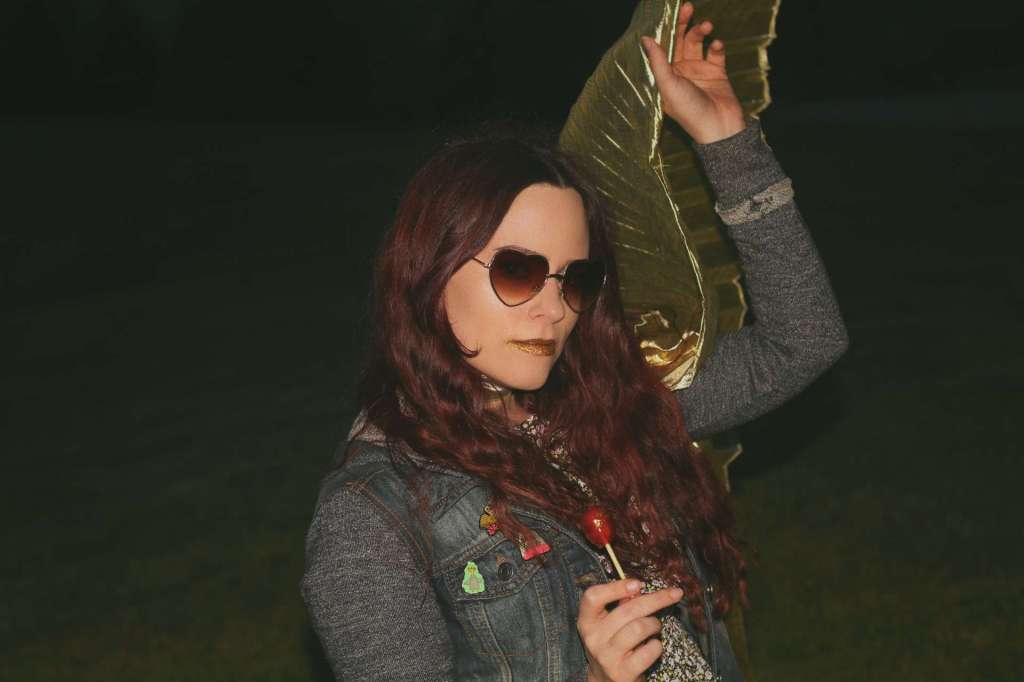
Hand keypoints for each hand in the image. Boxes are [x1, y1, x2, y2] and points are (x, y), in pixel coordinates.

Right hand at [577, 578, 682, 681]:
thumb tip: (638, 587)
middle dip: (656, 599)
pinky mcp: (622, 673)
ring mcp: (607, 656)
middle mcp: (593, 638)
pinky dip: (656, 646)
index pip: (593, 597)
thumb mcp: (608, 625)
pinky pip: (649, 651)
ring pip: (639, 628)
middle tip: (674, 594)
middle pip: (626, 610)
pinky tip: (653, 646)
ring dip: (654, 624)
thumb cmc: (611, 645)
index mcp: (586, 621)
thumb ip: (620, 605)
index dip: (615, 587)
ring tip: (655, 627)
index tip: (638, 584)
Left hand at [640, 1, 745, 143]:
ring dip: (701, 31)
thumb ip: (657, 61)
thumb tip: (645, 39)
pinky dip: (717, 46)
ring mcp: (699, 70)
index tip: (667, 13)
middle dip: (683, 24)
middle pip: (680, 41)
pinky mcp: (717, 72)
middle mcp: (681, 71)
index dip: (664, 30)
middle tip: (687, 7)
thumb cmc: (689, 110)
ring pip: (698, 43)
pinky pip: (716, 53)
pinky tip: (718, 44)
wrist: (719, 127)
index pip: (663, 47)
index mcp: (665, 75)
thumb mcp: (668, 85)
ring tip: (707, 25)